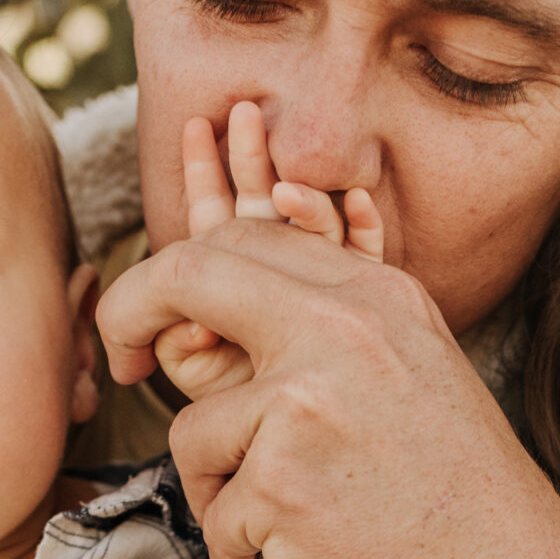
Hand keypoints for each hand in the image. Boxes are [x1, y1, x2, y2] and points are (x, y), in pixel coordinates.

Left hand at [99, 217, 559, 558]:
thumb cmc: (460, 500)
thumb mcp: (412, 376)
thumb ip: (328, 332)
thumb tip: (203, 316)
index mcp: (376, 296)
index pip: (244, 238)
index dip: (178, 273)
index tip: (155, 320)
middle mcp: (343, 332)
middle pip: (188, 277)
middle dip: (129, 315)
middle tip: (117, 364)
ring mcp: (308, 405)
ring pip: (194, 430)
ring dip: (215, 492)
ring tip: (273, 529)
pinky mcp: (282, 484)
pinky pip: (214, 516)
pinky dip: (238, 556)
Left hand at [155, 103, 383, 400]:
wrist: (322, 446)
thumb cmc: (257, 423)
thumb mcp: (206, 378)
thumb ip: (187, 347)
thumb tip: (190, 325)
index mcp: (240, 284)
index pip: (220, 219)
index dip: (205, 176)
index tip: (194, 128)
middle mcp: (285, 276)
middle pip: (268, 207)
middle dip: (252, 160)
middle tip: (242, 112)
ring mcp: (330, 287)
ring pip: (319, 226)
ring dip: (307, 193)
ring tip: (292, 181)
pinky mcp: (372, 303)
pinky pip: (373, 260)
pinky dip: (367, 229)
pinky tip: (361, 203)